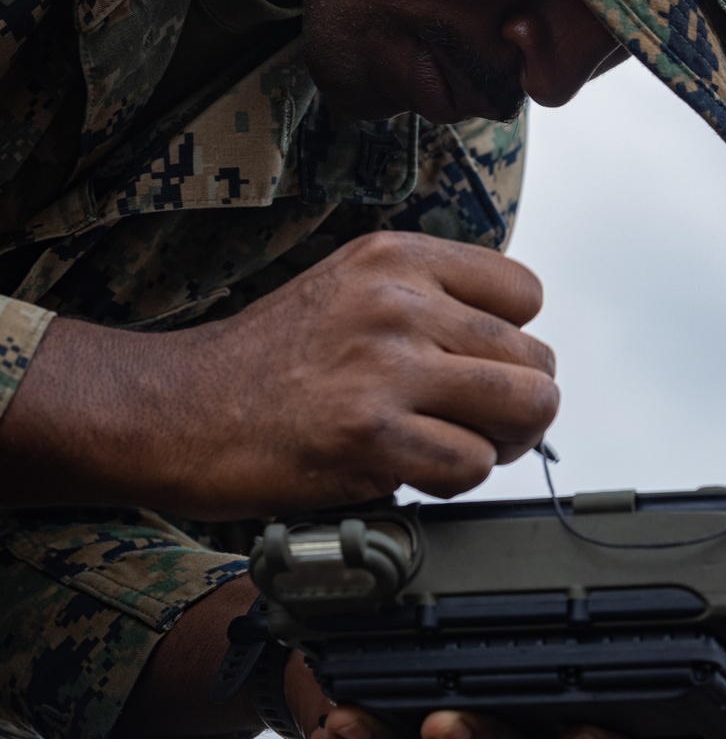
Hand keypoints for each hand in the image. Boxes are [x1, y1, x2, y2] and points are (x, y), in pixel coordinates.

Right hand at [1, 232, 557, 518]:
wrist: (177, 409)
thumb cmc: (264, 361)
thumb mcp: (350, 289)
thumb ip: (429, 300)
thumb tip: (511, 347)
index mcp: (397, 256)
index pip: (526, 292)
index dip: (513, 341)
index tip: (479, 367)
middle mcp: (398, 302)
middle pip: (536, 359)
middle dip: (516, 405)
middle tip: (474, 424)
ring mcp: (386, 367)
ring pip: (524, 408)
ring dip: (499, 444)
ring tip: (453, 448)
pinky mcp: (371, 435)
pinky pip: (472, 465)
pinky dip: (452, 482)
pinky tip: (411, 472)